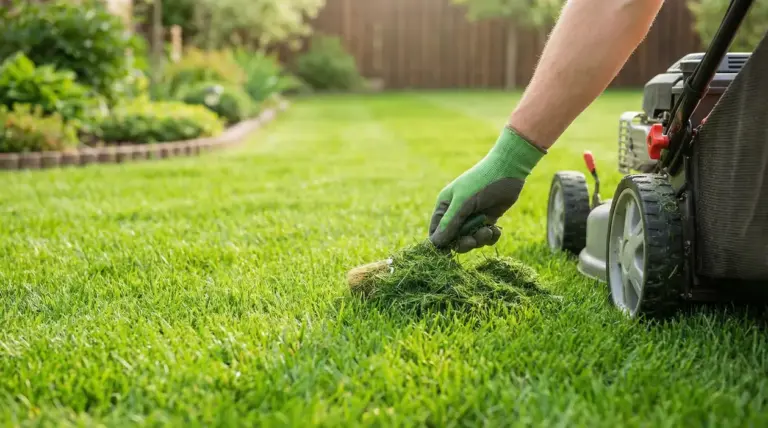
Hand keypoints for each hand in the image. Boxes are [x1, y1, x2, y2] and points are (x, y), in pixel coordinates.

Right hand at [428, 127, 544, 252]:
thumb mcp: (463, 203)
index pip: (436, 230)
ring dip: (480, 238)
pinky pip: (485, 236)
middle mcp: (457, 212)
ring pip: (471, 239)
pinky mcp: (488, 219)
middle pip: (454, 238)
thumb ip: (449, 223)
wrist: (508, 170)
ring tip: (488, 230)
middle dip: (464, 242)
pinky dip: (490, 236)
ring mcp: (473, 216)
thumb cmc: (481, 183)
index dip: (441, 242)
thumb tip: (435, 243)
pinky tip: (496, 229)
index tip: (448, 251)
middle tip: (472, 241)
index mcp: (445, 206)